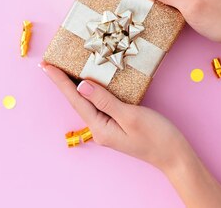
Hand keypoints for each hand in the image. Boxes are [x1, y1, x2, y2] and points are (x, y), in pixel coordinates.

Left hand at [40, 61, 190, 171]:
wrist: (175, 156)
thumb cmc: (157, 137)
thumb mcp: (131, 116)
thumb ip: (105, 101)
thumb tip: (81, 86)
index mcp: (99, 127)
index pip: (75, 99)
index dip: (59, 81)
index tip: (45, 66)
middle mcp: (99, 128)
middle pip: (76, 100)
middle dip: (62, 81)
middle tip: (47, 64)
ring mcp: (107, 126)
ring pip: (86, 101)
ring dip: (73, 84)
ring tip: (61, 69)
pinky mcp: (116, 122)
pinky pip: (98, 103)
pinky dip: (91, 90)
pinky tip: (88, 82)